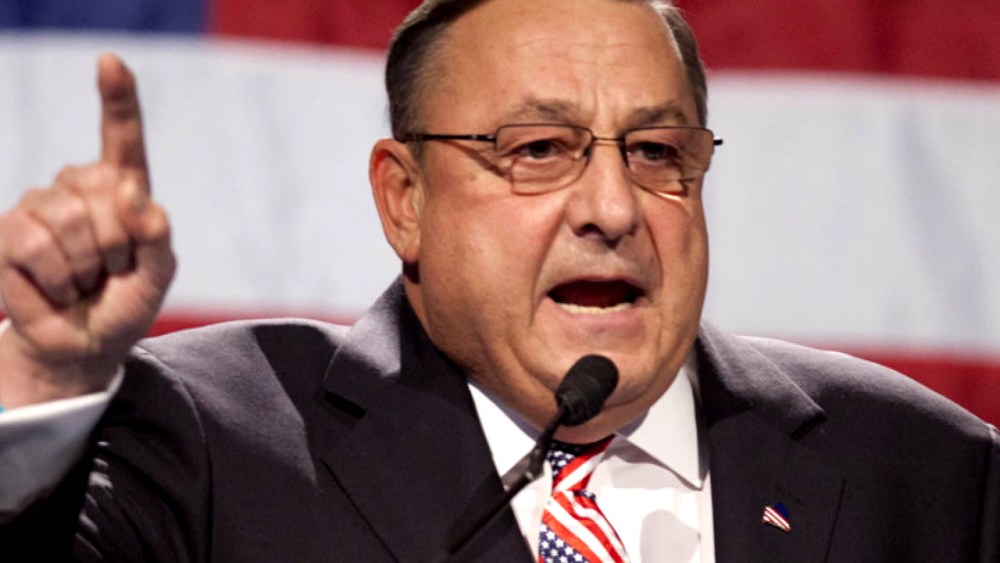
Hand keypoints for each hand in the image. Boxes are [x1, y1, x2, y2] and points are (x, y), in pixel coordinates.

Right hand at [0, 54, 174, 406]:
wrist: (87, 344)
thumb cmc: (126, 302)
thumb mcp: (158, 273)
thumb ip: (157, 236)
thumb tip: (137, 197)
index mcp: (121, 188)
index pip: (121, 137)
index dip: (117, 99)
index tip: (110, 61)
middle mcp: (77, 187)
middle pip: (105, 189)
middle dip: (119, 243)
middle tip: (113, 271)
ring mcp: (38, 205)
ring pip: (69, 219)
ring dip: (88, 265)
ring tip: (85, 281)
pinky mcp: (7, 232)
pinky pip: (35, 244)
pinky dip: (57, 278)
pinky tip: (58, 289)